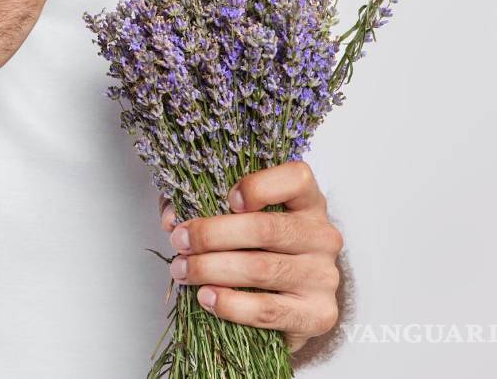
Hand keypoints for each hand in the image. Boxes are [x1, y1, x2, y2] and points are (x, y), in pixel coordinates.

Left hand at [157, 161, 343, 353]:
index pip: (296, 179)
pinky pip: (268, 310)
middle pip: (265, 228)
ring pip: (260, 269)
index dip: (259, 185)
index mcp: (307, 202)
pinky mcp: (318, 316)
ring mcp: (323, 277)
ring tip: (182, 270)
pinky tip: (207, 298)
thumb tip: (173, 219)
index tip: (227, 199)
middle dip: (211, 235)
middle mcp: (321, 236)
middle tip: (179, 241)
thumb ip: (204, 206)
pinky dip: (231, 305)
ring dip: (210, 269)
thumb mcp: (237, 218)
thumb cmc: (259, 250)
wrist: (292, 302)